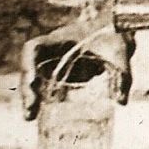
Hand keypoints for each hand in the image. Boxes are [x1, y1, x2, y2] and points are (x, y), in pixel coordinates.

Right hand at [20, 14, 134, 118]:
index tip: (32, 84)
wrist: (118, 32)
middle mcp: (53, 51)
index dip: (28, 65)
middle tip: (29, 114)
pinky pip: (47, 86)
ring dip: (31, 98)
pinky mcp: (63, 74)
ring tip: (30, 117)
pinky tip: (43, 116)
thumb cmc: (115, 36)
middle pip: (30, 68)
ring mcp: (56, 62)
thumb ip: (122, 74)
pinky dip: (44, 99)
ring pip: (36, 79)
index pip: (34, 48)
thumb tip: (120, 102)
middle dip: (26, 91)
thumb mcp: (120, 51)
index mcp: (60, 39)